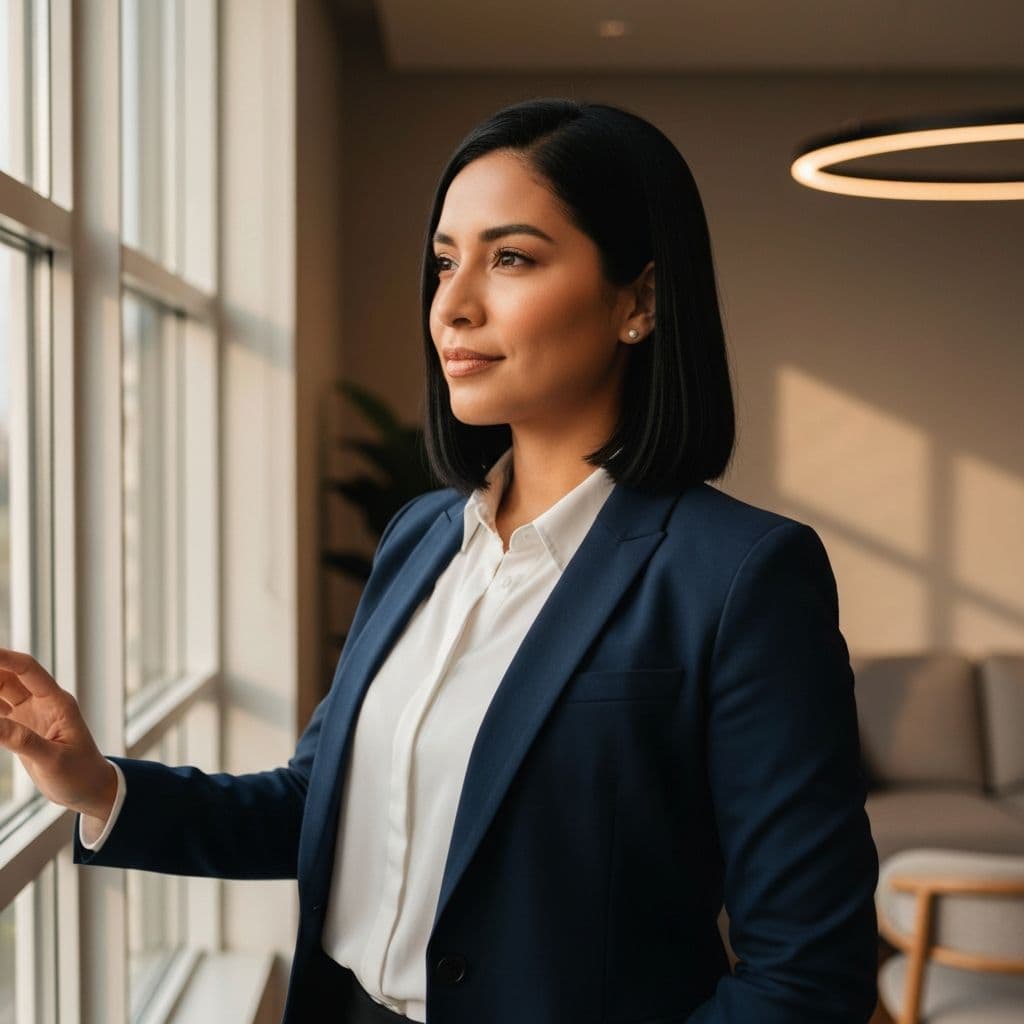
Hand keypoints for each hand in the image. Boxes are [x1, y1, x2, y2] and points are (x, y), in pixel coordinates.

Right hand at [0, 648, 117, 821]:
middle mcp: (43, 703)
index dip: (4, 658)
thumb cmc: (80, 774)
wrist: (88, 790)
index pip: (28, 670)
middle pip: (8, 678)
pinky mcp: (21, 729)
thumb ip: (22, 741)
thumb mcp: (52, 759)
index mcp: (58, 702)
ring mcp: (31, 715)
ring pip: (0, 694)